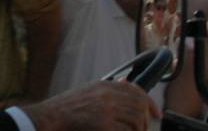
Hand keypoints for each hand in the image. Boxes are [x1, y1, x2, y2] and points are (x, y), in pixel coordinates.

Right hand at [22, 80, 155, 130]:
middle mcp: (107, 95)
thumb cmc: (67, 107)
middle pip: (140, 106)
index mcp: (104, 85)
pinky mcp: (104, 125)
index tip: (156, 114)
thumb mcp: (88, 91)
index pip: (136, 90)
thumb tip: (126, 82)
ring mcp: (107, 110)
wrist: (51, 116)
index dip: (150, 103)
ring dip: (137, 130)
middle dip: (145, 120)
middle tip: (142, 129)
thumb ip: (107, 89)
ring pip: (137, 120)